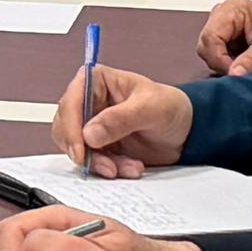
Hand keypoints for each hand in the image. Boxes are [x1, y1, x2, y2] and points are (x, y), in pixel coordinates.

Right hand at [58, 62, 192, 174]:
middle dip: (85, 151)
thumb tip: (89, 133)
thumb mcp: (150, 109)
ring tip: (126, 167)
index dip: (71, 128)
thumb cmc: (170, 108)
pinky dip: (108, 169)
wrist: (185, 132)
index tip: (81, 150)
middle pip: (66, 128)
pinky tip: (130, 167)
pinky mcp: (98, 145)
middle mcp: (88, 102)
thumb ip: (120, 119)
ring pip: (76, 148)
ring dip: (99, 163)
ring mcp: (91, 125)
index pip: (71, 102)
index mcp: (96, 81)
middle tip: (106, 166)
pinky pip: (91, 161)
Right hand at [196, 0, 251, 74]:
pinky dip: (228, 64)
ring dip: (224, 64)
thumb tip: (234, 74)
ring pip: (208, 52)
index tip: (235, 72)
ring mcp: (222, 26)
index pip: (210, 37)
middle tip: (241, 71)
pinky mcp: (225, 38)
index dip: (219, 59)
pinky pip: (216, 55)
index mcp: (231, 9)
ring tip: (246, 66)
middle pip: (205, 45)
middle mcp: (222, 15)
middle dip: (221, 62)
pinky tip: (243, 63)